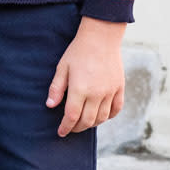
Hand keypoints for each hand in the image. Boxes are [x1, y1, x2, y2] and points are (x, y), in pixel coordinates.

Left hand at [46, 17, 124, 136]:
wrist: (101, 37)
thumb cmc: (78, 51)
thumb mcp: (62, 67)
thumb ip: (56, 88)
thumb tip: (50, 105)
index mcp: (80, 89)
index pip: (72, 116)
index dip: (65, 127)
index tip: (61, 132)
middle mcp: (96, 93)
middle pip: (87, 121)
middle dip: (77, 128)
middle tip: (71, 128)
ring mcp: (110, 91)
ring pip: (102, 118)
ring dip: (92, 124)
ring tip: (84, 122)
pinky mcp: (119, 88)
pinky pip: (116, 109)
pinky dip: (109, 116)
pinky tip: (101, 115)